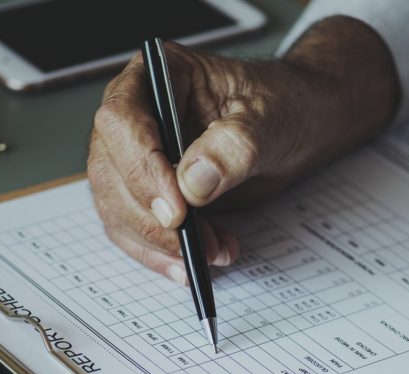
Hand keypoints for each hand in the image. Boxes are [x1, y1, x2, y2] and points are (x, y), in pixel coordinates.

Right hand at [87, 17, 398, 281]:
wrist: (297, 126)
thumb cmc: (284, 106)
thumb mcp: (271, 119)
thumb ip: (235, 145)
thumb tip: (192, 182)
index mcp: (158, 75)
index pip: (122, 119)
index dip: (142, 167)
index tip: (177, 210)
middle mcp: (136, 114)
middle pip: (111, 171)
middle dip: (151, 218)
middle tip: (193, 245)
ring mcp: (135, 157)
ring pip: (117, 208)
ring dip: (159, 243)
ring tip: (212, 252)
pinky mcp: (146, 194)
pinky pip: (134, 231)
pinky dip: (162, 254)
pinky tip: (196, 263)